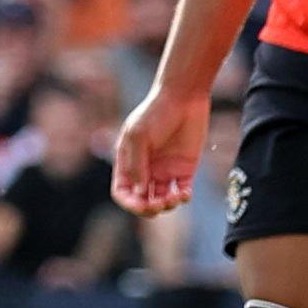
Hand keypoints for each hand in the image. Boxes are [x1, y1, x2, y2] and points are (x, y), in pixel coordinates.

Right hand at [111, 86, 208, 216]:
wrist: (183, 98)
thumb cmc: (155, 113)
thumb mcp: (139, 137)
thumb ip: (137, 166)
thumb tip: (139, 193)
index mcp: (127, 163)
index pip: (123, 192)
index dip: (129, 203)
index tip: (141, 205)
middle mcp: (145, 170)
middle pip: (142, 200)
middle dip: (149, 209)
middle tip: (159, 205)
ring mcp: (165, 171)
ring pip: (162, 200)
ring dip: (168, 205)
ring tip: (175, 197)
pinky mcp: (185, 169)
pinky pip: (182, 191)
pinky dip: (183, 198)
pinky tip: (185, 193)